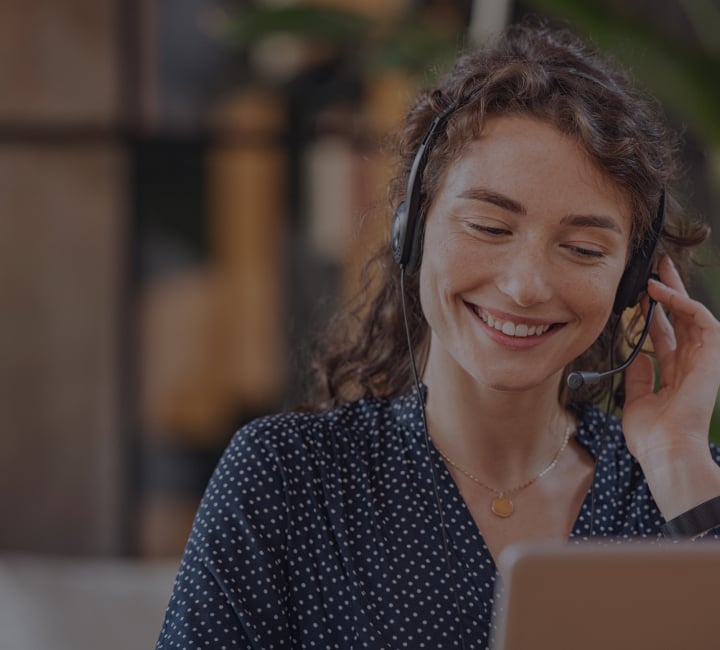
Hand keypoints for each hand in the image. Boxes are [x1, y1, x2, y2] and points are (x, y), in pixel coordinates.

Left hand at [623, 255, 719, 462]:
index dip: (654, 314)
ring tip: (657, 273)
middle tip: (658, 269)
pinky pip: (701, 320)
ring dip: (676, 292)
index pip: (666, 335)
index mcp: (675, 374)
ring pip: (692, 314)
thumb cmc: (651, 435)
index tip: (640, 296)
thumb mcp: (636, 399)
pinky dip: (683, 303)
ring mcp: (704, 359)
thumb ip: (638, 376)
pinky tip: (662, 292)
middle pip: (681, 319)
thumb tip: (636, 354)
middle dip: (670, 293)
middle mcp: (692, 363)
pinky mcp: (713, 356)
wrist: (665, 449)